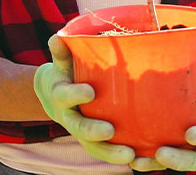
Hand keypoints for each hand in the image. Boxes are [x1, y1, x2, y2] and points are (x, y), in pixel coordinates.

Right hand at [33, 36, 133, 164]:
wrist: (55, 93)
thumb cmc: (66, 70)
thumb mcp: (62, 59)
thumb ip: (61, 50)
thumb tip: (58, 37)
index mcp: (61, 95)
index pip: (64, 96)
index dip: (75, 95)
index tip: (90, 91)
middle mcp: (69, 117)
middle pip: (78, 128)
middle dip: (92, 131)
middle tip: (110, 130)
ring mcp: (81, 132)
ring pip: (93, 147)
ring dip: (110, 153)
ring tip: (130, 155)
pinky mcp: (94, 141)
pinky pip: (105, 152)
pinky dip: (119, 158)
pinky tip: (140, 159)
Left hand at [145, 68, 195, 171]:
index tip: (190, 133)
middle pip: (194, 159)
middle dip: (177, 159)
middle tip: (160, 153)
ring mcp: (192, 151)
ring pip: (175, 162)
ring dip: (156, 164)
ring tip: (137, 161)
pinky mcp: (178, 151)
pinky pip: (162, 159)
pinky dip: (148, 160)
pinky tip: (132, 157)